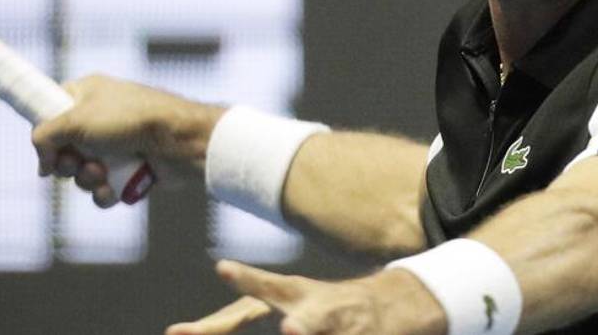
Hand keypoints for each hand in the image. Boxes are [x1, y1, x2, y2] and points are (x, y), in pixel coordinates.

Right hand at [31, 74, 224, 205]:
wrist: (179, 141)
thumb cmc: (130, 120)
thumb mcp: (76, 120)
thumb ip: (45, 136)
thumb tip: (43, 163)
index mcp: (87, 94)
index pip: (51, 111)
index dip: (45, 133)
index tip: (46, 147)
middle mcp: (99, 118)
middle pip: (63, 149)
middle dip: (66, 163)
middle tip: (74, 162)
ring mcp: (115, 145)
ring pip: (82, 173)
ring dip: (86, 180)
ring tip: (101, 173)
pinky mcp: (129, 169)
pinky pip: (103, 188)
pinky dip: (105, 193)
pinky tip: (113, 190)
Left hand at [166, 261, 445, 334]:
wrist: (395, 302)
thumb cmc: (326, 302)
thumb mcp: (292, 294)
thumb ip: (244, 299)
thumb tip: (202, 296)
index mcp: (299, 295)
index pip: (270, 286)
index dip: (248, 279)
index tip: (224, 268)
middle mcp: (324, 310)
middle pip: (311, 319)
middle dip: (302, 328)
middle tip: (289, 328)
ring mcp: (351, 329)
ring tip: (295, 330)